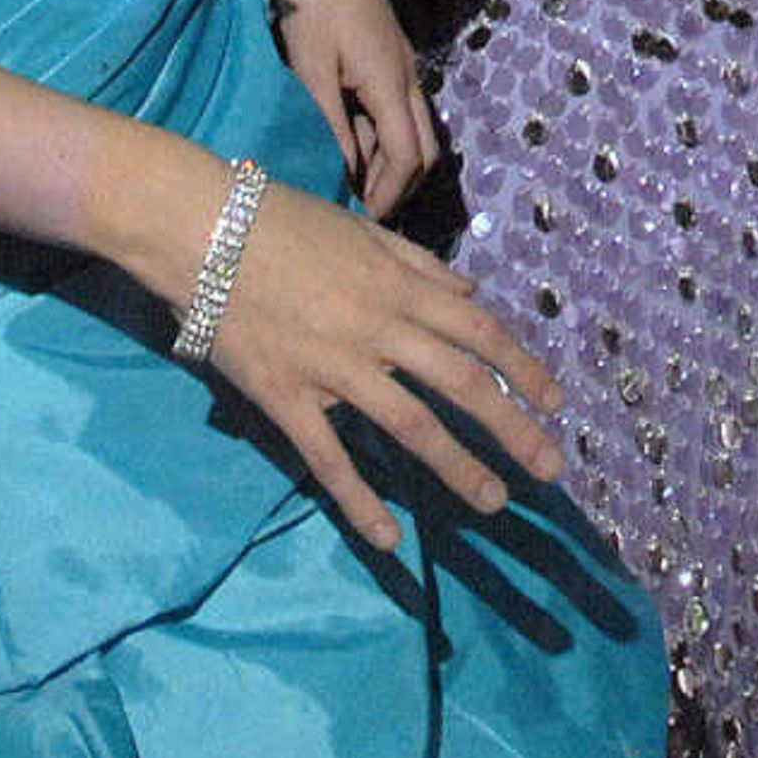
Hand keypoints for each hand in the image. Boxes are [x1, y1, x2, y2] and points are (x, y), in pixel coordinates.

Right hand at [196, 182, 565, 550]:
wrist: (201, 227)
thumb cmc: (281, 221)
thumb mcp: (361, 231)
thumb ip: (418, 265)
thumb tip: (471, 295)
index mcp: (398, 286)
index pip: (479, 331)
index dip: (522, 369)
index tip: (556, 403)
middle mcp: (377, 327)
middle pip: (460, 383)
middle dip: (512, 428)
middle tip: (552, 468)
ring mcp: (332, 365)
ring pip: (409, 423)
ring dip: (458, 467)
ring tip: (495, 502)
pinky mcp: (285, 395)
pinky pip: (329, 457)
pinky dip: (360, 499)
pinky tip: (389, 537)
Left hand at [273, 0, 441, 213]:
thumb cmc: (310, 5)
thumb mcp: (311, 71)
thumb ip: (330, 126)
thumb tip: (344, 176)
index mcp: (392, 83)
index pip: (409, 158)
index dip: (388, 194)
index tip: (361, 219)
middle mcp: (408, 76)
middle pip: (424, 148)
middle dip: (398, 184)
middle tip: (362, 208)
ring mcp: (403, 63)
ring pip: (415, 128)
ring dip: (390, 159)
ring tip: (351, 178)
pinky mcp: (390, 52)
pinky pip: (399, 107)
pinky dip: (382, 134)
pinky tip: (350, 138)